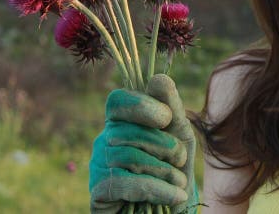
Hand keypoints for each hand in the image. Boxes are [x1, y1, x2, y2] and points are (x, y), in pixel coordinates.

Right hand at [89, 74, 196, 212]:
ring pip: (127, 156)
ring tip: (179, 182)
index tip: (166, 117)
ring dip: (164, 170)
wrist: (172, 212)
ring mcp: (98, 166)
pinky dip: (157, 189)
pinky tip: (176, 196)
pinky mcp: (98, 192)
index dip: (140, 104)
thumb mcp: (179, 136)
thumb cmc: (174, 172)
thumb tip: (157, 78)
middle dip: (164, 145)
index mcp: (123, 122)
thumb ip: (171, 107)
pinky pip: (123, 182)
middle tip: (180, 160)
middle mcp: (105, 140)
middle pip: (127, 129)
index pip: (117, 100)